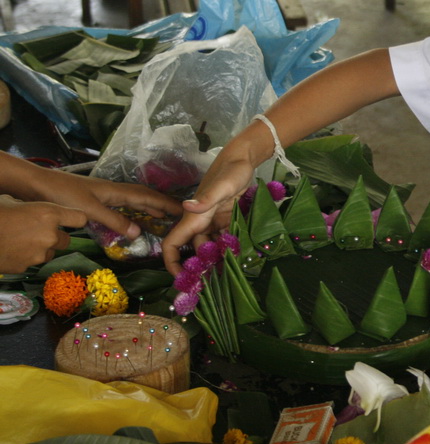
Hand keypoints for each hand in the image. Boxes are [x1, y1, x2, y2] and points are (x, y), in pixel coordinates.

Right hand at [0, 195, 85, 271]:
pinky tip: (10, 250)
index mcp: (48, 214)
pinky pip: (32, 262)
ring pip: (49, 253)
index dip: (75, 219)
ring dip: (40, 248)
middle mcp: (49, 235)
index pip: (79, 218)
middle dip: (55, 237)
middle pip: (66, 240)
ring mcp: (39, 254)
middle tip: (37, 232)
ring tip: (20, 241)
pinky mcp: (26, 267)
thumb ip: (29, 207)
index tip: (70, 219)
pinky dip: (25, 258)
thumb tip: (30, 208)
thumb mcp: (10, 201)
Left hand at [38, 169, 181, 238]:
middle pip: (146, 196)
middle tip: (181, 214)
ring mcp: (107, 193)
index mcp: (117, 191)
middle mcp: (116, 190)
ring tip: (164, 216)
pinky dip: (136, 209)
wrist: (38, 184)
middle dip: (164, 204)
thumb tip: (138, 232)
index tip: (185, 211)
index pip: (149, 197)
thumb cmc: (64, 194)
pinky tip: (135, 215)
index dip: (167, 204)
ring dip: (151, 206)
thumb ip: (114, 221)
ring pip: (136, 199)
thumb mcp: (89, 210)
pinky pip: (125, 203)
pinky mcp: (98, 198)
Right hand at [162, 152, 256, 274]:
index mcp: (194, 217)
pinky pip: (224, 239)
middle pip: (195, 250)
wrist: (243, 159)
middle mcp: (201, 222)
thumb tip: (187, 207)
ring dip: (218, 259)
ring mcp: (214, 221)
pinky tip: (239, 258)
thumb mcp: (222, 185)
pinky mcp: (226, 219)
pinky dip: (229, 248)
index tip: (180, 278)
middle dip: (201, 267)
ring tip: (230, 273)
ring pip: (211, 247)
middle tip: (215, 283)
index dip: (172, 262)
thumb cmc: (231, 170)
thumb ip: (206, 199)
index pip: (174, 243)